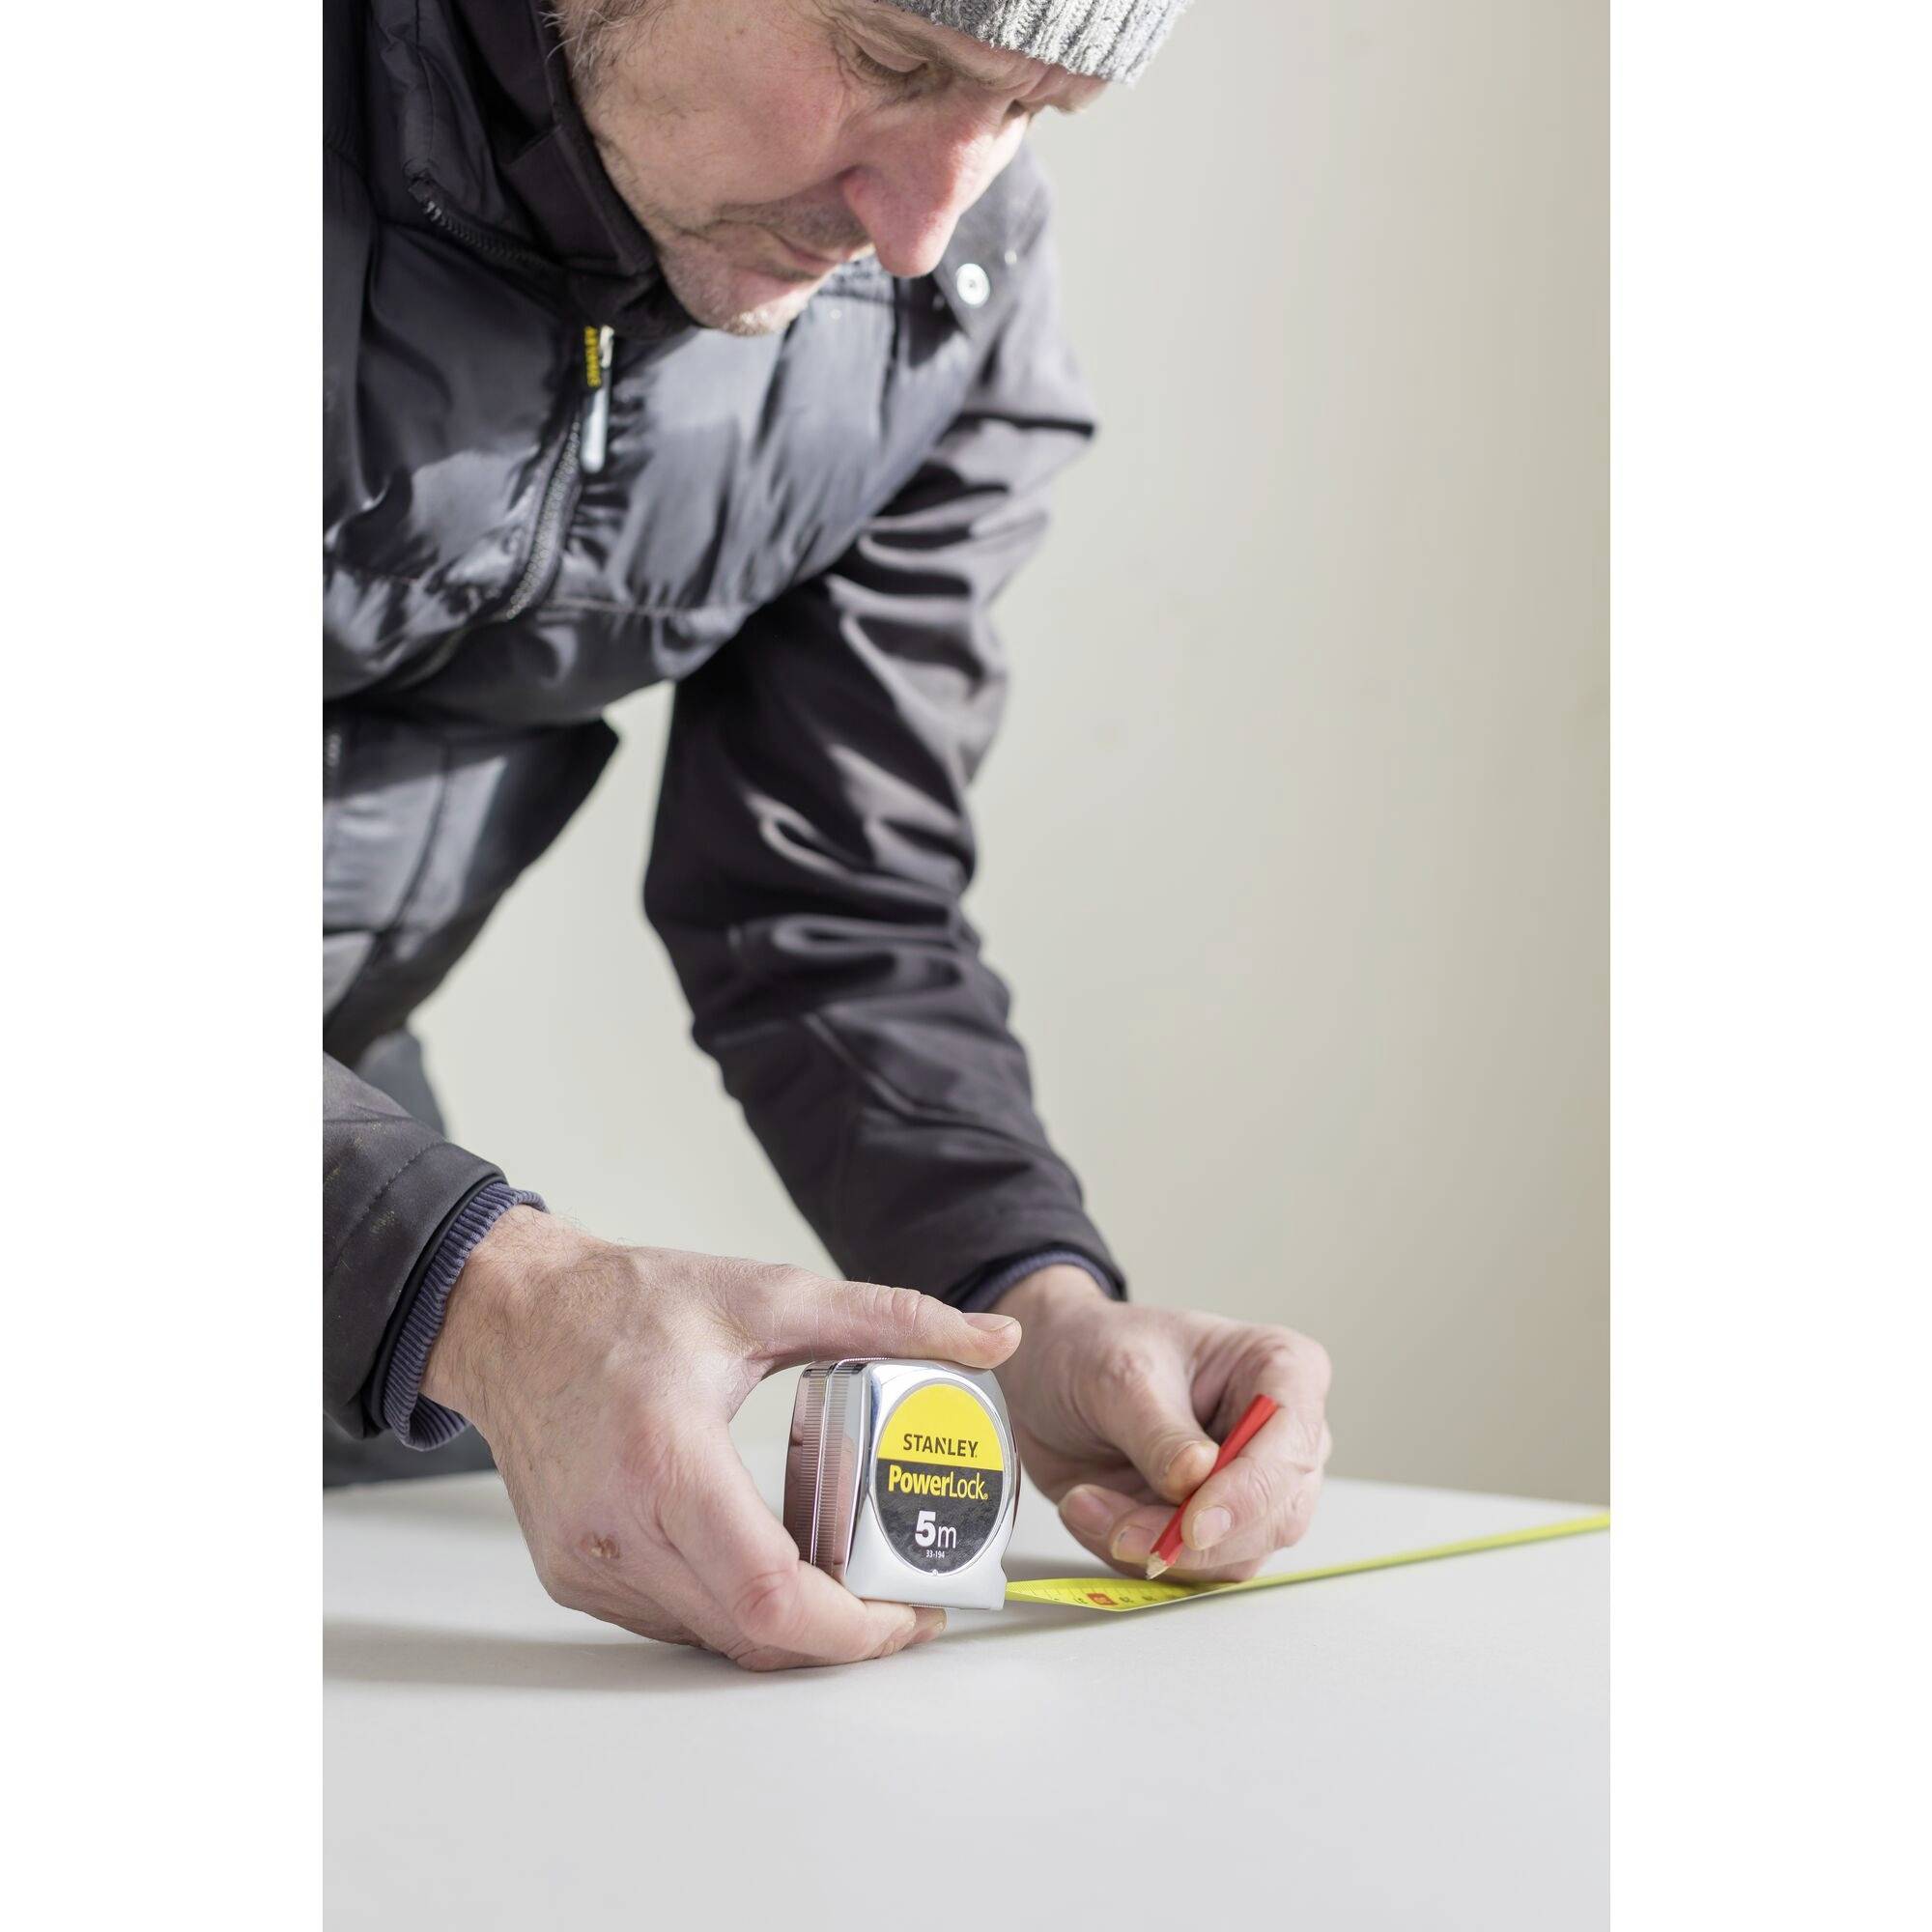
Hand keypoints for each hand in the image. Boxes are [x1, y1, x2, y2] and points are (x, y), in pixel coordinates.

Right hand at [423, 1209, 1020, 1669]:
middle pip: (751, 1634)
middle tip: (903, 1602)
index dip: (852, 1628)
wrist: (516, 1317)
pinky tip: (774, 1566)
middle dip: (840, 1637)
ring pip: (714, 1638)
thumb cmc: (627, 1303)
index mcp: (666, 1458)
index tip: (912, 1612)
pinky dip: (734, 1610)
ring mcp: (590, 1561)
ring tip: (851, 1581)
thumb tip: (992, 1338)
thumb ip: (890, 1318)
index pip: (770, 1593)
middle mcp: (618, 1526)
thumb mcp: (769, 1296)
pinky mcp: (576, 1574)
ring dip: (790, 1628)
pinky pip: (674, 1622)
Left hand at [992, 1266, 1332, 1581]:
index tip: (1193, 1524)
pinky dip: (1135, 1555)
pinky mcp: (1212, 1528)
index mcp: (1280, 1368)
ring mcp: (1249, 1487)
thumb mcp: (1119, 1375)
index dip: (1249, 1493)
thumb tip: (1197, 1479)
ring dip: (1153, 1547)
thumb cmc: (1094, 1347)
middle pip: (1276, 1516)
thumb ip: (1160, 1433)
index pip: (1292, 1444)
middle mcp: (1278, 1435)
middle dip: (1194, 1538)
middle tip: (1121, 1532)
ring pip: (1234, 1555)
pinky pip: (1192, 1570)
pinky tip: (1090, 1511)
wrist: (1047, 1373)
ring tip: (1086, 1502)